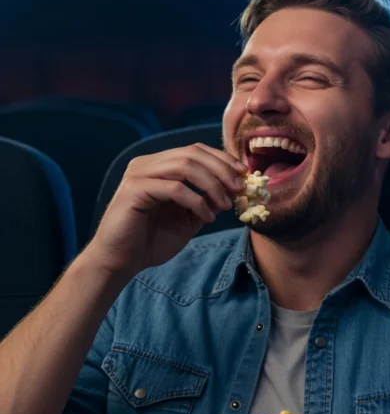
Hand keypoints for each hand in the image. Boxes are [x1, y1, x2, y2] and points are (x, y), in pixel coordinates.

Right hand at [85, 143, 247, 278]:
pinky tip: (207, 217)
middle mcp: (146, 164)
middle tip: (240, 188)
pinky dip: (197, 201)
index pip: (195, 150)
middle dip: (222, 169)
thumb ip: (208, 200)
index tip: (244, 174)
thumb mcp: (189, 217)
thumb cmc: (152, 240)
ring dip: (212, 184)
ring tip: (226, 205)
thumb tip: (235, 186)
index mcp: (158, 165)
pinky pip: (175, 188)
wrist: (121, 262)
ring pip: (185, 166)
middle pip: (192, 153)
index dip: (222, 159)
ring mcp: (138, 175)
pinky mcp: (134, 190)